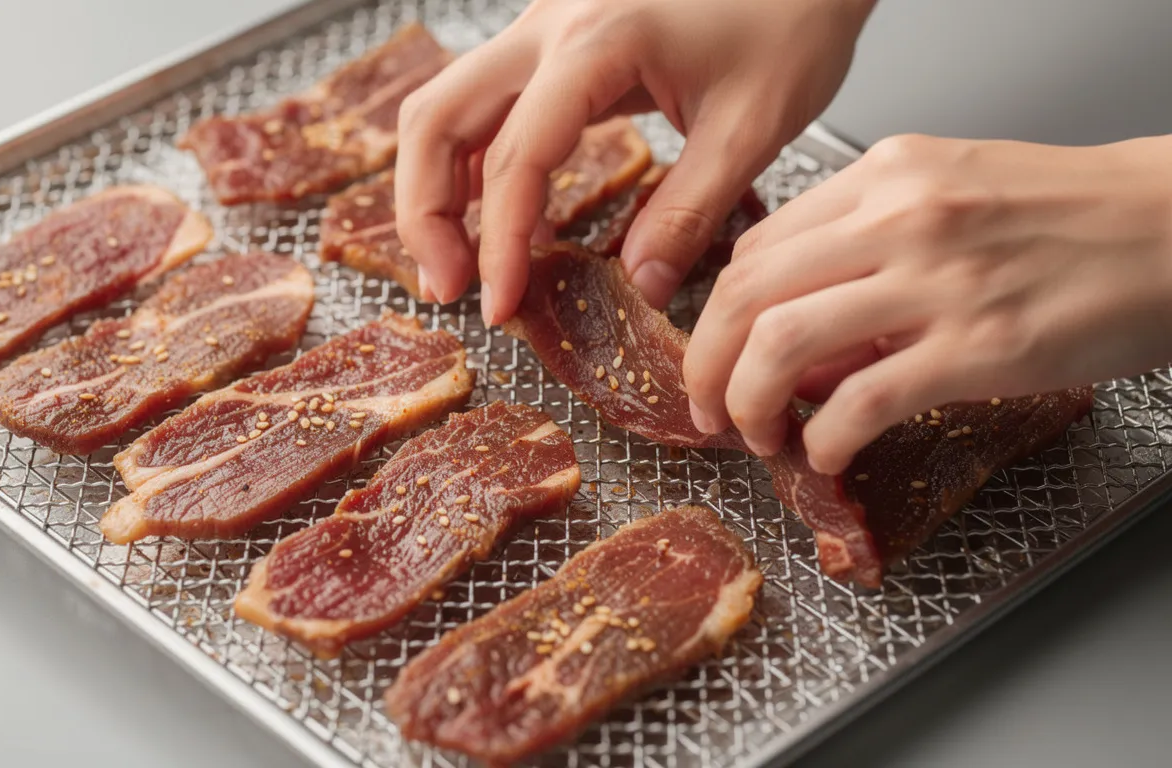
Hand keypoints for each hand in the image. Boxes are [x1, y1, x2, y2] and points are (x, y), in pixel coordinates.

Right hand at [394, 0, 876, 322]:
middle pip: (436, 117)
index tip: (501, 305)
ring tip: (460, 263)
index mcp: (594, 44)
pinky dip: (476, 164)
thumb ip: (689, 212)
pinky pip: (488, 103)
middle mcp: (549, 26)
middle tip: (448, 286)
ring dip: (436, 186)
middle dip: (423, 210)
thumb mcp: (753, 126)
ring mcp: (544, 27)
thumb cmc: (791, 14)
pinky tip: (505, 216)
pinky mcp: (556, 40)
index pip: (514, 159)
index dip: (499, 244)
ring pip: (447, 105)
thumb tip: (639, 286)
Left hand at [684, 133, 1171, 472]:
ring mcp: (938, 281)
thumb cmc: (1072, 218)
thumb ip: (866, 250)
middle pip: (745, 293)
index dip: (719, 316)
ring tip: (756, 434)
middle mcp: (900, 217)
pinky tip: (823, 454)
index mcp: (886, 177)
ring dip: (749, 403)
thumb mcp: (951, 198)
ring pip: (781, 344)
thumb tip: (800, 335)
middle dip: (707, 365)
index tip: (718, 354)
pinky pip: (859, 402)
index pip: (756, 249)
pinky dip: (821, 439)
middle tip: (709, 408)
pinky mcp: (980, 347)